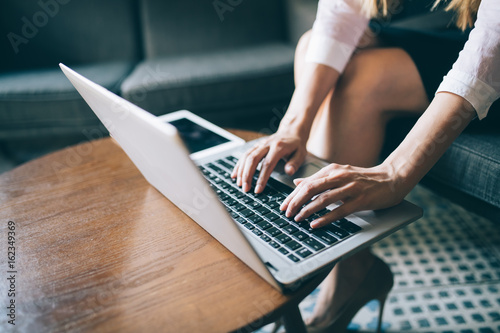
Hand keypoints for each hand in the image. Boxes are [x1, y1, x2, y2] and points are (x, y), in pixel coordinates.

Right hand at [231, 130, 307, 192]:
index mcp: (278, 147)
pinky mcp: (256, 146)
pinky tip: (235, 174)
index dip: (261, 178)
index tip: (258, 189)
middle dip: (247, 175)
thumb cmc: (296, 145)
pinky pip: (245, 154)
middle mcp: (267, 144)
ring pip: (247, 156)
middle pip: (253, 159)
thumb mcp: (301, 154)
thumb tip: (289, 172)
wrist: (291, 131)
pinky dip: (239, 165)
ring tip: (239, 184)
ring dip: (241, 171)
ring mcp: (260, 144)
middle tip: (245, 188)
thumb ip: (295, 163)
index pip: (267, 164)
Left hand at [280, 163, 406, 227]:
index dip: (293, 195)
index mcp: (332, 170)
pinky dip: (325, 218)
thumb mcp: (339, 174)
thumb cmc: (363, 178)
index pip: (307, 183)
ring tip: (297, 219)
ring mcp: (351, 188)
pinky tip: (315, 224)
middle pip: (311, 189)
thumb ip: (318, 179)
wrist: (391, 178)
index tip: (283, 206)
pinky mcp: (361, 200)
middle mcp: (340, 177)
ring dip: (307, 210)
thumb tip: (297, 182)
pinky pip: (339, 210)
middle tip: (286, 213)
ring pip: (323, 199)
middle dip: (296, 202)